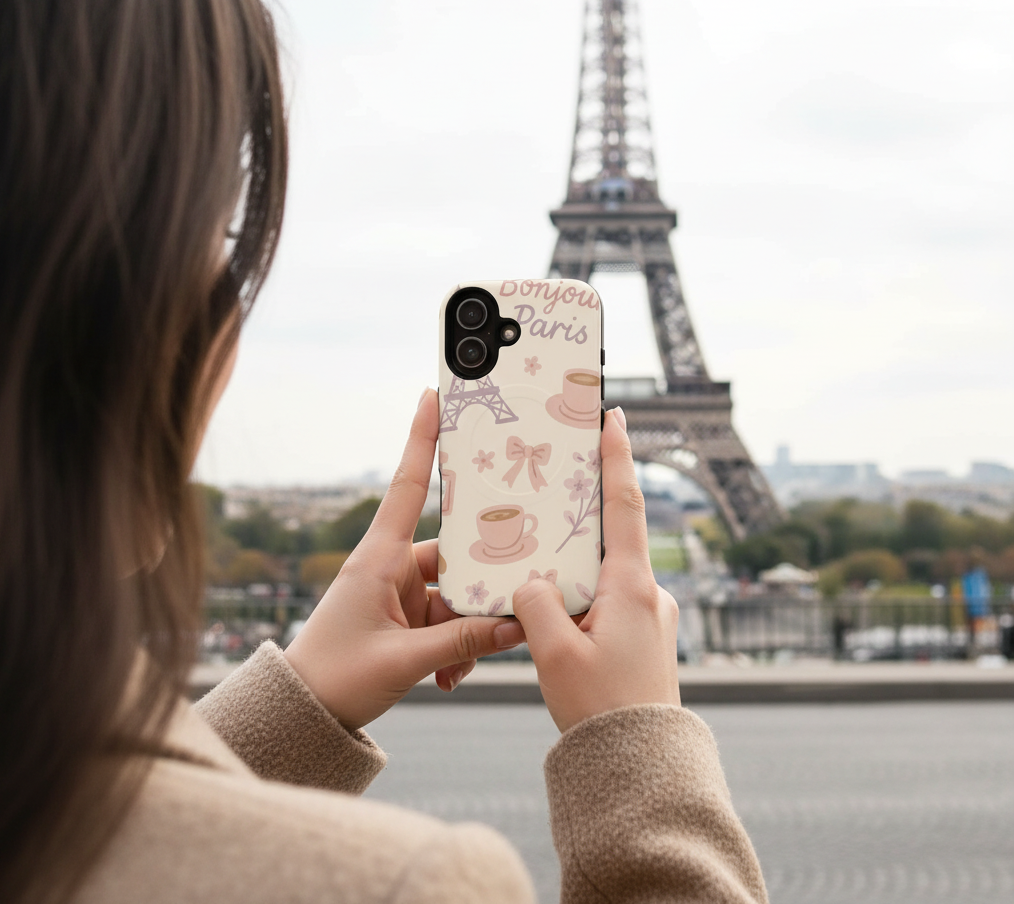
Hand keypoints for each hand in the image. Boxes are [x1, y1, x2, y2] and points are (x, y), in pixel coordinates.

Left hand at [284, 388, 525, 729]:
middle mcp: (391, 566)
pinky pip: (444, 620)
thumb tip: (516, 625)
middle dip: (478, 587)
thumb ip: (463, 642)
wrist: (303, 713)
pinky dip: (455, 645)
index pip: (407, 486)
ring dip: (467, 629)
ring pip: (454, 594)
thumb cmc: (336, 676)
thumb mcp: (404, 661)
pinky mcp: (403, 616)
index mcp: (379, 558)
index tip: (433, 396)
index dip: (421, 439)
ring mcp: (398, 592)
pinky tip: (449, 676)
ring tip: (461, 667)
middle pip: (454, 555)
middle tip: (506, 606)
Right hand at [512, 407, 679, 732]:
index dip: (618, 457)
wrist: (641, 767)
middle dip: (583, 514)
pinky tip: (558, 616)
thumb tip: (532, 581)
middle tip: (556, 490)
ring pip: (606, 576)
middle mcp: (649, 595)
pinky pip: (610, 602)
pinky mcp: (645, 638)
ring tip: (540, 572)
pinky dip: (585, 598)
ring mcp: (651, 617)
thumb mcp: (553, 655)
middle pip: (612, 537)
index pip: (625, 506)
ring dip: (578, 568)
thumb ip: (536, 604)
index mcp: (632, 588)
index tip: (614, 416)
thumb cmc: (600, 711)